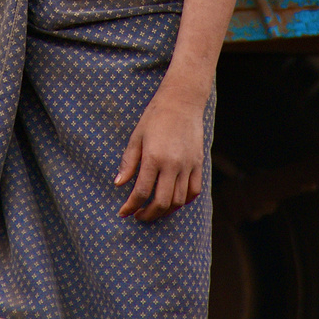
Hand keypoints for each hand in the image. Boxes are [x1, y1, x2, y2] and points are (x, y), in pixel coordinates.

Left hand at [115, 77, 204, 222]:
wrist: (182, 101)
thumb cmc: (155, 117)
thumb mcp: (136, 137)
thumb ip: (128, 163)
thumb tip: (119, 184)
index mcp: (154, 157)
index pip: (141, 192)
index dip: (131, 206)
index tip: (123, 212)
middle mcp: (173, 165)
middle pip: (162, 202)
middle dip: (148, 215)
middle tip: (138, 216)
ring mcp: (188, 165)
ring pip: (178, 201)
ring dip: (165, 211)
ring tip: (153, 210)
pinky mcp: (198, 164)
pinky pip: (193, 191)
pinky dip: (183, 201)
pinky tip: (173, 201)